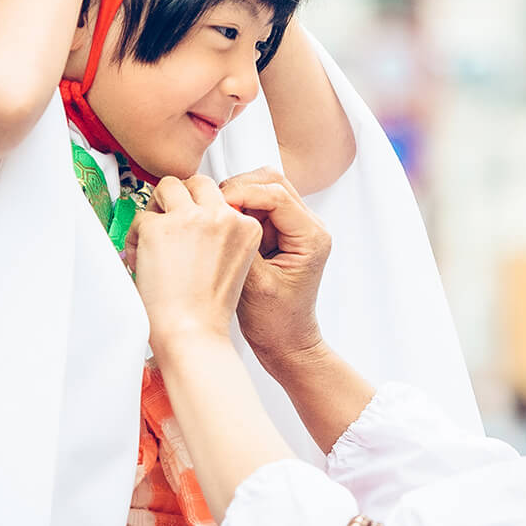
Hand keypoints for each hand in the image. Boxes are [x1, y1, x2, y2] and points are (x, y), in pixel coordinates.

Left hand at [125, 175, 261, 356]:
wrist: (191, 334)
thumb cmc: (208, 310)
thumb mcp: (234, 262)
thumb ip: (223, 233)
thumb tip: (195, 214)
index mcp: (245, 226)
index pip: (220, 196)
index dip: (200, 209)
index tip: (190, 224)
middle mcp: (221, 216)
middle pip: (197, 182)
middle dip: (181, 197)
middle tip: (169, 220)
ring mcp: (190, 218)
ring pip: (167, 186)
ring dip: (158, 206)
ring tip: (154, 236)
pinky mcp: (159, 227)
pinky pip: (141, 216)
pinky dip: (136, 235)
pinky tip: (141, 257)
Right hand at [219, 168, 331, 370]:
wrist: (287, 343)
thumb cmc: (275, 323)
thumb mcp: (253, 284)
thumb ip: (240, 244)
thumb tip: (220, 213)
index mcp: (311, 237)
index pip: (276, 194)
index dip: (242, 192)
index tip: (217, 204)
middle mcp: (310, 226)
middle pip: (273, 181)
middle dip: (239, 188)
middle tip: (213, 205)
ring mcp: (296, 226)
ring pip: (264, 188)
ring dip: (238, 196)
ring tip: (217, 215)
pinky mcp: (282, 231)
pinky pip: (259, 204)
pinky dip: (240, 207)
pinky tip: (224, 223)